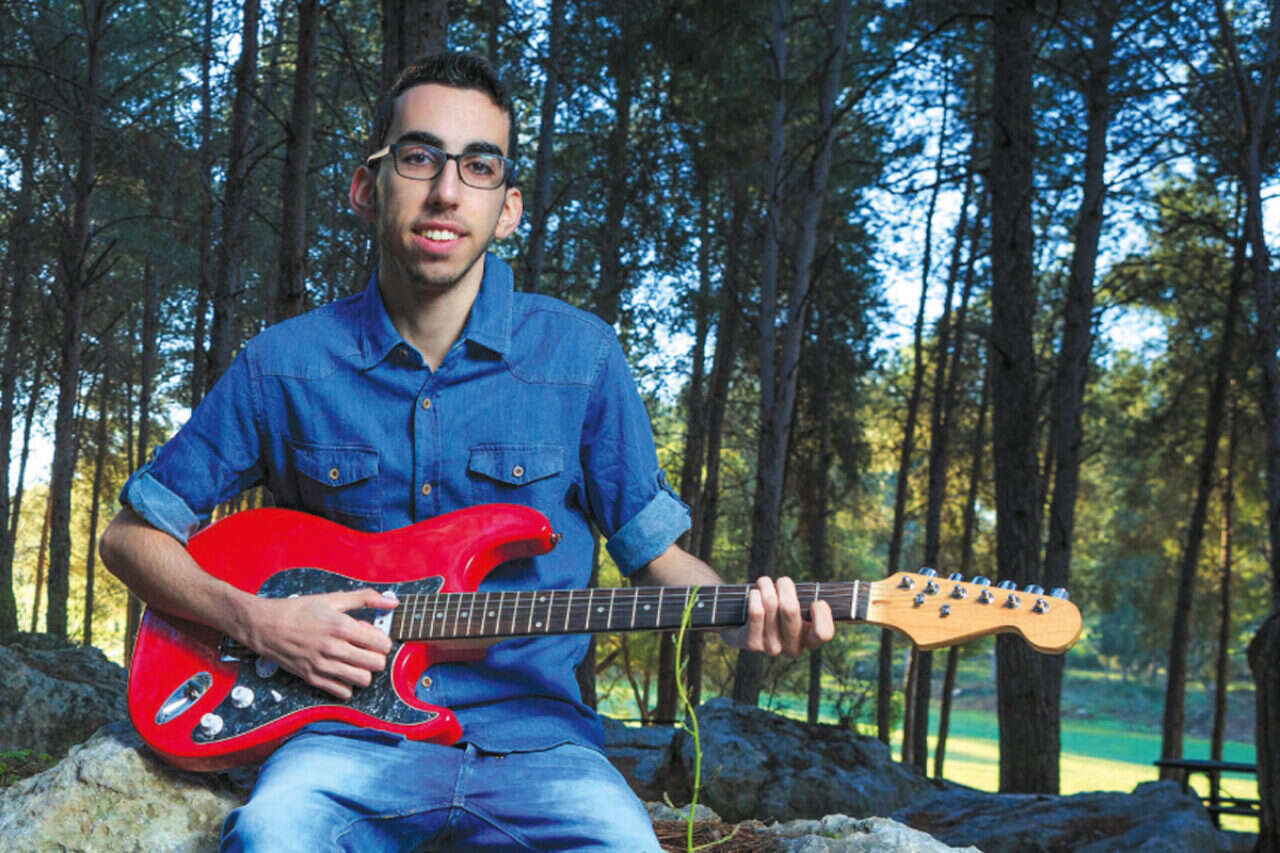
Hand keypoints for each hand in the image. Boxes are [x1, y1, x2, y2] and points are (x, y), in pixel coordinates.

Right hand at [243, 588, 397, 698]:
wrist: (265, 626)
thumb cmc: (298, 610)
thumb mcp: (332, 599)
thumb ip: (365, 599)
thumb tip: (392, 602)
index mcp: (340, 626)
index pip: (381, 644)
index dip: (383, 641)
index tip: (375, 637)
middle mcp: (333, 648)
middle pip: (376, 664)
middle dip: (377, 657)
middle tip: (368, 650)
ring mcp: (322, 666)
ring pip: (363, 680)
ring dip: (365, 672)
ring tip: (357, 661)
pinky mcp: (312, 678)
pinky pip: (343, 692)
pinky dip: (347, 684)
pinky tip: (343, 672)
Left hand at [721, 576, 834, 657]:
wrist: (744, 624)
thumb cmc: (778, 609)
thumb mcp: (797, 605)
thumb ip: (809, 600)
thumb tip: (816, 594)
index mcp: (809, 641)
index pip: (823, 633)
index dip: (821, 612)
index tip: (814, 602)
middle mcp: (792, 649)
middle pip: (790, 609)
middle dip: (785, 586)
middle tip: (782, 581)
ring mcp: (772, 648)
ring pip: (771, 605)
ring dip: (766, 586)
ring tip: (764, 583)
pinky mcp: (752, 643)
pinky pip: (755, 612)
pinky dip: (755, 596)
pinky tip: (754, 593)